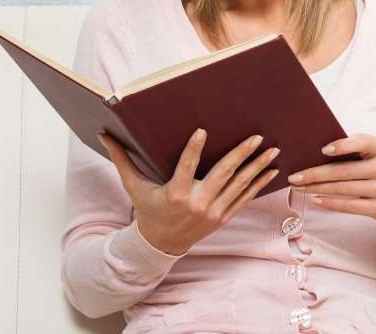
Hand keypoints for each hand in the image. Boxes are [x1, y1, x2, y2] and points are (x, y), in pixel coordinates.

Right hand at [99, 129, 279, 255]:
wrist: (162, 244)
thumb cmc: (147, 210)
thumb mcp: (133, 186)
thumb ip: (121, 159)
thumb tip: (103, 135)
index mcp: (175, 194)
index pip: (186, 167)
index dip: (194, 149)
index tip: (203, 130)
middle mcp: (198, 203)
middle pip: (223, 174)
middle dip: (242, 154)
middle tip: (256, 137)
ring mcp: (214, 211)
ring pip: (239, 185)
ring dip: (257, 167)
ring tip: (271, 150)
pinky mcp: (223, 217)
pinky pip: (245, 198)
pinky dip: (259, 184)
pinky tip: (271, 170)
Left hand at [288, 134, 375, 219]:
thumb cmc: (374, 167)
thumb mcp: (369, 154)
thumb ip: (349, 150)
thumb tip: (312, 154)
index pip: (362, 142)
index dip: (343, 145)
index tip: (323, 149)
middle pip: (343, 171)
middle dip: (314, 174)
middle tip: (293, 176)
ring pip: (343, 189)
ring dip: (316, 189)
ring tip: (298, 187)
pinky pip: (350, 206)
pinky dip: (330, 203)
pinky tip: (315, 199)